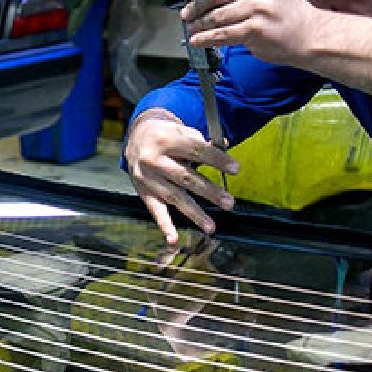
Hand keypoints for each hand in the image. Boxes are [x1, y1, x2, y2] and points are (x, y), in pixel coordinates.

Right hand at [125, 108, 237, 244]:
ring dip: (194, 213)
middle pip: (185, 178)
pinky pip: (155, 211)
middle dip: (209, 191)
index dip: (217, 160)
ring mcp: (147, 178)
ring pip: (174, 197)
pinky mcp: (143, 192)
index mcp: (166, 140)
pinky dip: (164, 226)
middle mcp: (154, 159)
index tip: (235, 169)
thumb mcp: (181, 131)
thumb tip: (226, 148)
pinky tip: (173, 240)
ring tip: (210, 226)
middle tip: (228, 202)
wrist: (136, 138)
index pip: (196, 151)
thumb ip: (201, 141)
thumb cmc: (165, 135)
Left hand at [184, 0, 327, 67]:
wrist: (309, 33)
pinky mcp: (256, 29)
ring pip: (215, 15)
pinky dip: (206, 39)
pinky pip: (223, 34)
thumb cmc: (285, 10)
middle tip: (188, 13)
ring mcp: (259, 6)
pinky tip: (199, 40)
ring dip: (199, 24)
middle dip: (195, 5)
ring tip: (193, 28)